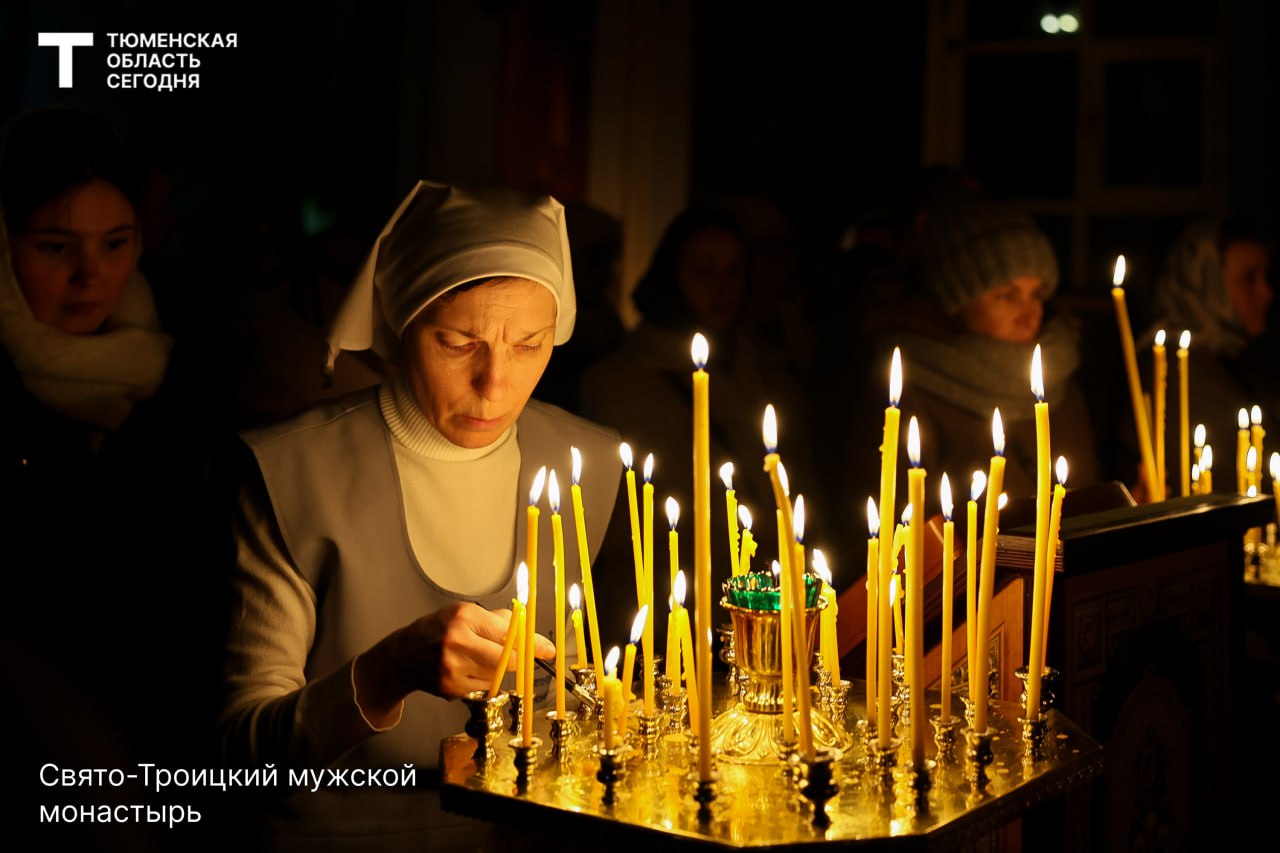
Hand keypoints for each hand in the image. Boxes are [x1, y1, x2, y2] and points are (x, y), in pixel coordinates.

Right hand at [360, 603, 554, 709]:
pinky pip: (483, 687)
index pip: (508, 633)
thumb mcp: (463, 614)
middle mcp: (458, 643)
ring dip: (498, 669)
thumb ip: (496, 621)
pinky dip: (482, 680)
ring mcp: (454, 669)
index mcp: (464, 619)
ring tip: (478, 659)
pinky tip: (466, 670)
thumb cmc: (436, 630)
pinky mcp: (452, 689)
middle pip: (506, 659)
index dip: (532, 643)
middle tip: (527, 658)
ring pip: (497, 675)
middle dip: (519, 660)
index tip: (548, 649)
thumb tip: (528, 628)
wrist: (402, 656)